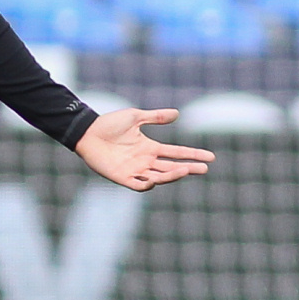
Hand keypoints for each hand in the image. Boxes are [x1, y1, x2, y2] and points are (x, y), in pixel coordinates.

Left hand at [74, 108, 213, 191]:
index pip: (176, 153)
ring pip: (159, 177)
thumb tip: (177, 114)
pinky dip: (148, 184)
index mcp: (149, 148)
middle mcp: (145, 161)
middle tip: (204, 168)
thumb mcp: (135, 117)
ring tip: (184, 170)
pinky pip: (139, 185)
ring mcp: (135, 170)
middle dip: (188, 168)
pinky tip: (156, 179)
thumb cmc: (109, 124)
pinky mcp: (122, 177)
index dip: (193, 155)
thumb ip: (155, 117)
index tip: (211, 157)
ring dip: (171, 175)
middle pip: (171, 167)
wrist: (87, 132)